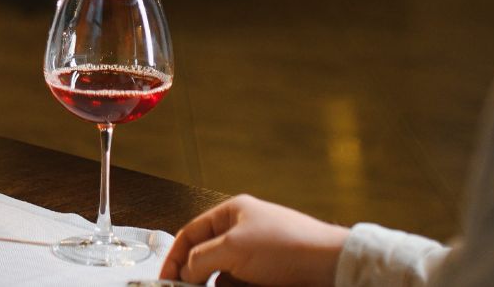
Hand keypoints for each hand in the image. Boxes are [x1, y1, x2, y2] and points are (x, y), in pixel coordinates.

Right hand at [160, 195, 348, 286]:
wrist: (329, 266)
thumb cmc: (287, 246)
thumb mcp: (233, 249)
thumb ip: (201, 259)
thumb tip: (185, 272)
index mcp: (232, 213)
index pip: (191, 233)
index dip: (174, 257)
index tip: (165, 281)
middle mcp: (243, 231)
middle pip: (205, 257)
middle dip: (196, 276)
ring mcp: (256, 255)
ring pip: (222, 276)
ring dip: (218, 285)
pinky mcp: (268, 275)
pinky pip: (241, 284)